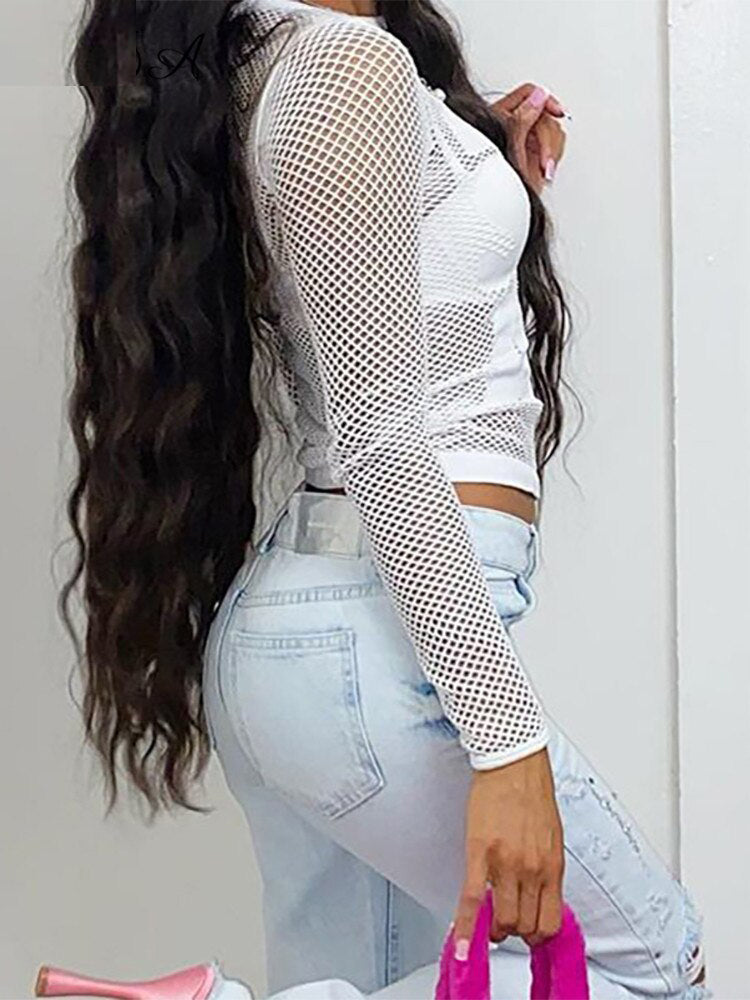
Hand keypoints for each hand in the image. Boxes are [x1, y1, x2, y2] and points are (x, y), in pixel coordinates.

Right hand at [453, 747, 564, 954]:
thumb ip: (545, 867)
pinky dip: (466, 926)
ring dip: (494, 928)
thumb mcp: (551, 835)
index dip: (537, 934)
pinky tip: (462, 943)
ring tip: (488, 921)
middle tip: (505, 923)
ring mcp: (506, 864)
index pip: (549, 922)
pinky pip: (471, 900)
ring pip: (502, 920)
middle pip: (525, 926)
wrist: (512, 761)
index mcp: (552, 866)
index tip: (528, 932)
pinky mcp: (480, 853)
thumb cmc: (531, 791)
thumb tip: (538, 893)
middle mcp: (532, 870)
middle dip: (514, 931)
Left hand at [489, 83, 567, 195]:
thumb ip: (522, 118)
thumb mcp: (508, 143)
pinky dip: (554, 158)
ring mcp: (526, 141)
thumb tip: (539, 96)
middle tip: (544, 159)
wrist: (498, 204)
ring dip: (552, 150)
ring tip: (542, 169)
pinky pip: (556, 147)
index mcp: (501, 115)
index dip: (544, 100)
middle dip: (547, 137)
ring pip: (553, 130)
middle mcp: (515, 126)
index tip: (557, 112)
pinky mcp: (537, 156)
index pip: (528, 94)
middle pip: (545, 114)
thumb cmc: (492, 178)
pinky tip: (545, 171)